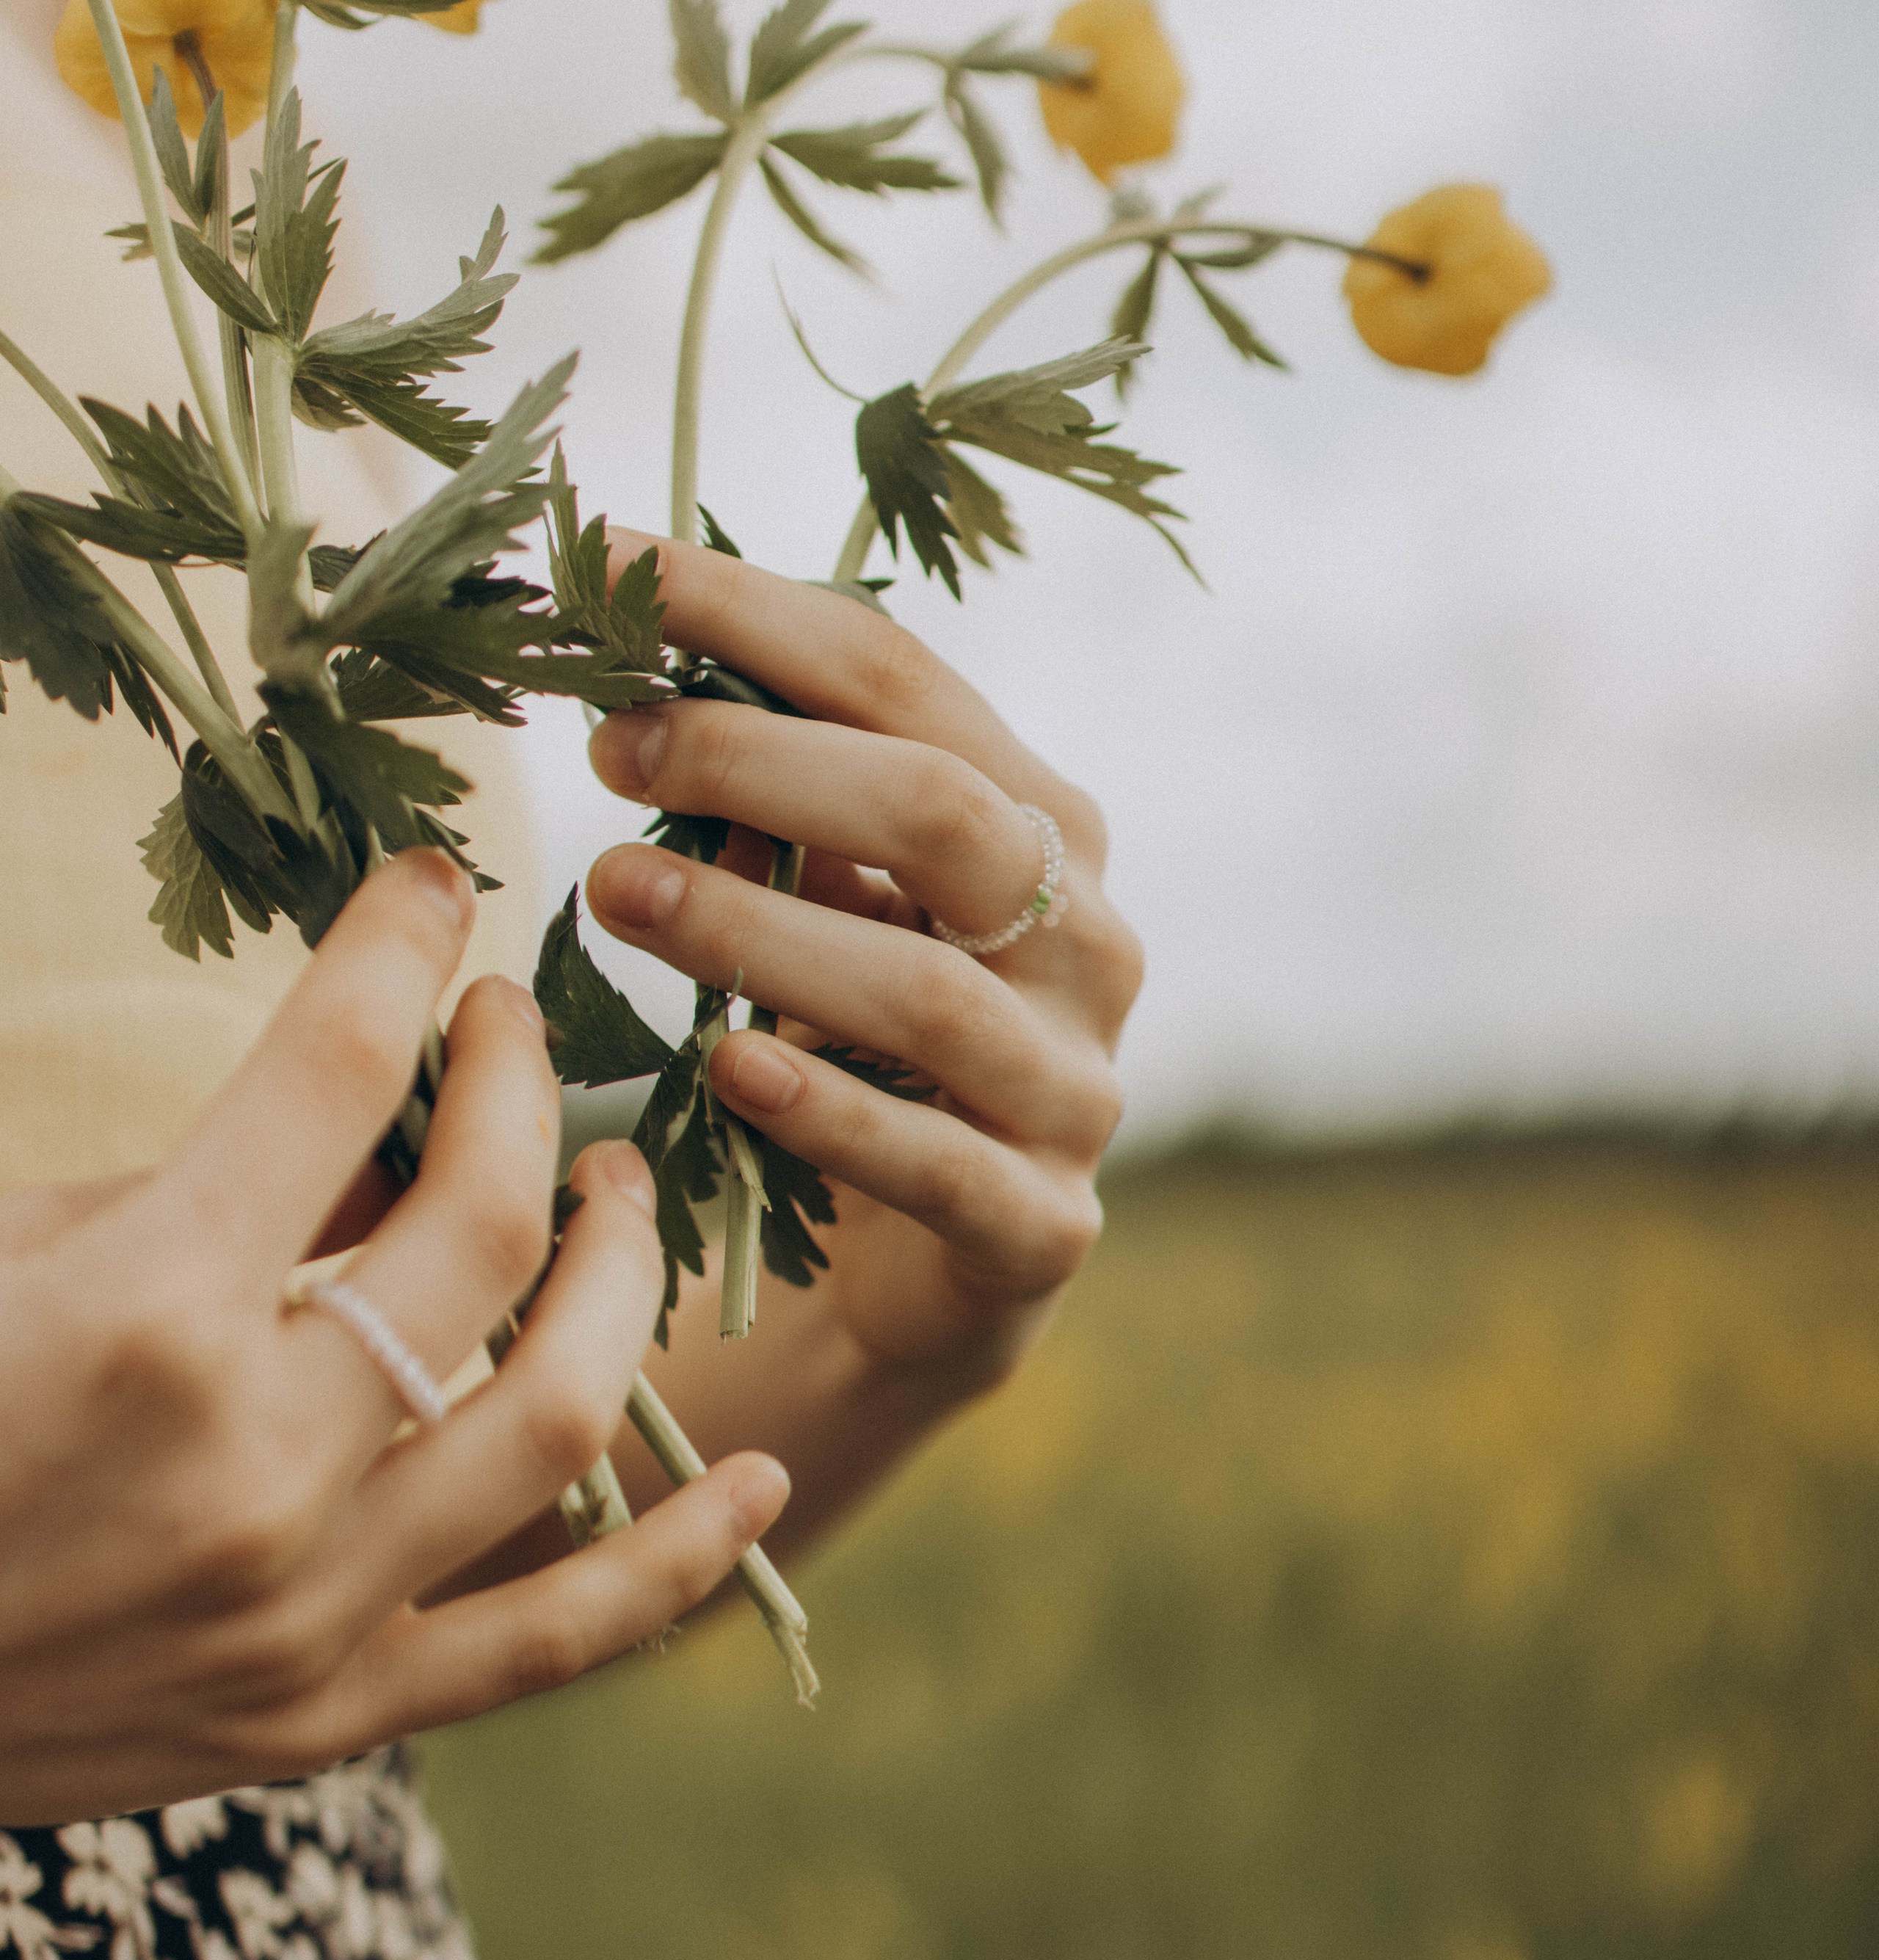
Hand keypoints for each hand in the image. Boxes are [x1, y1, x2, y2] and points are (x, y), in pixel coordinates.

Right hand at [0, 848, 787, 1823]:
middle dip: (531, 1097)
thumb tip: (378, 1132)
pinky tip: (766, 1480)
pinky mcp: (327, 1716)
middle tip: (525, 1038)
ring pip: (562, 1417)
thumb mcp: (1, 1252)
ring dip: (628, 1280)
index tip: (436, 892)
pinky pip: (553, 1640)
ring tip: (624, 1196)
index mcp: (139, 1309)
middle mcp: (249, 1458)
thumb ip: (193, 1194)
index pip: (335, 1070)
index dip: (401, 948)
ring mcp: (305, 1606)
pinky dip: (675, 1565)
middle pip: (492, 1235)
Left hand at [584, 535, 1139, 1533]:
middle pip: (943, 813)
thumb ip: (775, 814)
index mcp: (1046, 827)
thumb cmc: (856, 1057)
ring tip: (615, 891)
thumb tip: (635, 687)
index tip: (610, 570)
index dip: (755, 615)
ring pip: (927, 993)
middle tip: (609, 747)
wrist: (921, 1278)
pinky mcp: (1038, 1226)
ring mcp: (1074, 1090)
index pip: (907, 682)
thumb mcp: (826, 912)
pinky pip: (935, 1163)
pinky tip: (727, 1067)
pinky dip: (826, 1111)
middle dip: (761, 760)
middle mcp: (1091, 943)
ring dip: (758, 929)